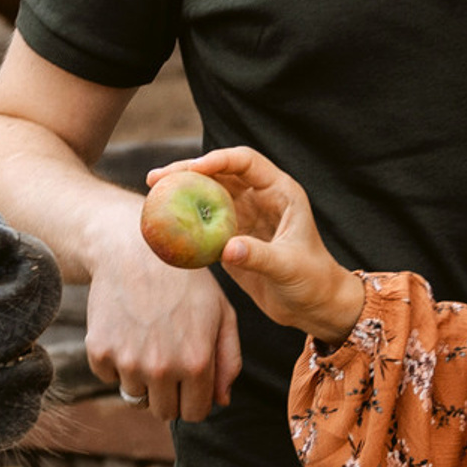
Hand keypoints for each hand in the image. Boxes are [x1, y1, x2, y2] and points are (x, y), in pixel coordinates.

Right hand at [85, 210, 240, 424]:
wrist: (134, 248)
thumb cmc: (186, 279)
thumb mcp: (222, 312)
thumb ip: (228, 359)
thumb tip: (222, 401)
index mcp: (197, 363)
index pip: (195, 413)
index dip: (195, 400)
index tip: (190, 383)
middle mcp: (161, 368)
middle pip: (164, 412)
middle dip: (169, 394)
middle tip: (168, 361)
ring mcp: (127, 362)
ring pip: (135, 396)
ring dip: (142, 377)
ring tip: (148, 338)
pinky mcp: (99, 352)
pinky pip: (108, 377)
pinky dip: (116, 361)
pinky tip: (126, 329)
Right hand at [166, 147, 365, 345]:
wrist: (314, 307)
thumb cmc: (313, 281)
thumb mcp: (289, 267)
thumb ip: (260, 255)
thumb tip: (227, 248)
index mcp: (280, 192)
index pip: (245, 162)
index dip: (217, 160)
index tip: (191, 170)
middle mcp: (260, 198)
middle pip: (219, 172)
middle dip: (187, 171)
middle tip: (156, 177)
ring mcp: (244, 217)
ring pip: (208, 194)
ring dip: (181, 192)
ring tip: (152, 194)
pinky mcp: (232, 238)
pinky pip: (204, 223)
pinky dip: (184, 221)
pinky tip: (162, 224)